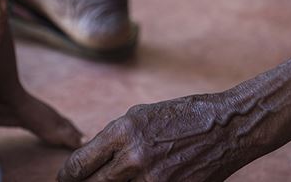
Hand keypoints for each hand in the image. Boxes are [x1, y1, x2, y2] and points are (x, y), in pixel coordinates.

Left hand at [58, 93, 261, 181]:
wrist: (228, 127)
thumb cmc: (182, 116)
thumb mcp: (141, 116)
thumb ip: (114, 138)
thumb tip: (91, 157)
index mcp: (122, 132)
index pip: (80, 164)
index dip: (66, 177)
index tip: (63, 180)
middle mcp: (134, 157)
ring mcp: (154, 179)